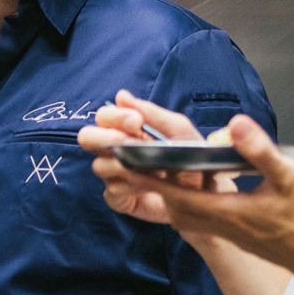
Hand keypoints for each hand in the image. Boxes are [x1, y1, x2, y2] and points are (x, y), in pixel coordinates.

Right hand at [79, 91, 223, 227]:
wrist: (206, 191)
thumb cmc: (191, 156)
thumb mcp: (179, 129)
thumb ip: (152, 113)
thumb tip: (121, 95)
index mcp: (125, 129)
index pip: (104, 116)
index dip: (114, 117)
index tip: (136, 122)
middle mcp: (114, 150)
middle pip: (87, 138)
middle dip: (105, 138)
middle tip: (128, 143)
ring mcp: (114, 175)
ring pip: (99, 165)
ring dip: (126, 165)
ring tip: (153, 169)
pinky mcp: (119, 198)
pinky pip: (112, 191)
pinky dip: (132, 188)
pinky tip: (151, 188)